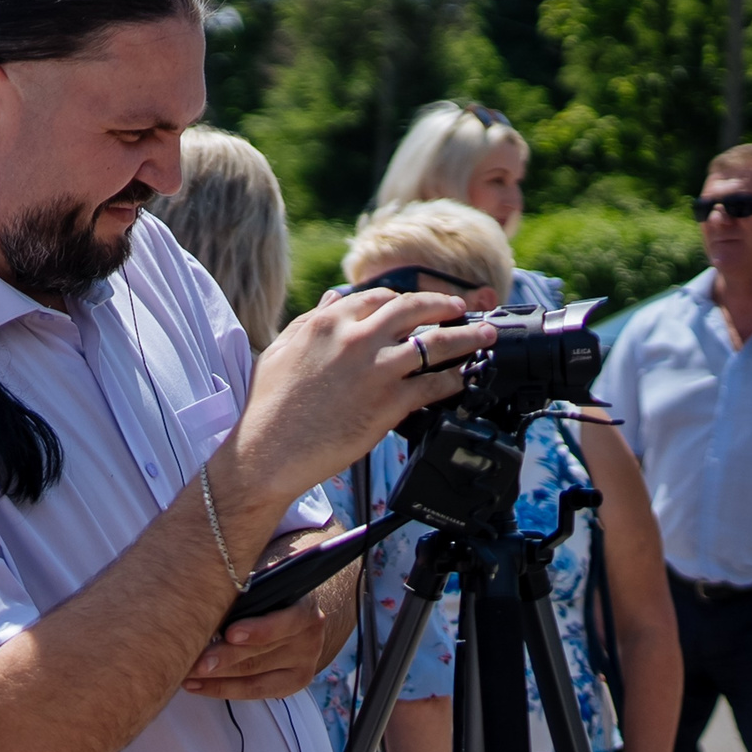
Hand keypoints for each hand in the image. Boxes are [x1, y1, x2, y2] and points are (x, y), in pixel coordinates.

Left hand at [181, 595, 334, 699]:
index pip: (284, 622)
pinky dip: (221, 689)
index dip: (257, 630)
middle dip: (224, 659)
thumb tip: (210, 587)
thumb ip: (246, 585)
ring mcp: (303, 664)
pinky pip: (253, 691)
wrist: (297, 610)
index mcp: (304, 608)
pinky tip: (195, 686)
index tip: (230, 634)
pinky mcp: (293, 683)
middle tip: (193, 663)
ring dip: (214, 677)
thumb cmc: (270, 590)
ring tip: (185, 674)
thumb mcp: (265, 579)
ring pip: (252, 675)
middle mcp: (309, 639)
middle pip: (260, 653)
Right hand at [220, 288, 493, 506]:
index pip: (378, 298)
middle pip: (415, 308)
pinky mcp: (390, 402)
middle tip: (461, 309)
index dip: (403, 300)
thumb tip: (332, 300)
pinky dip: (454, 380)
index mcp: (327, 323)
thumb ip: (308, 322)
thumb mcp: (279, 351)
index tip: (415, 307)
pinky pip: (435, 384)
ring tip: (485, 336)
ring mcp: (376, 369)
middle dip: (444, 305)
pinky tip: (462, 381)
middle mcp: (355, 338)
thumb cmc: (267, 408)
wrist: (266, 453)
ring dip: (467, 337)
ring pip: (436, 343)